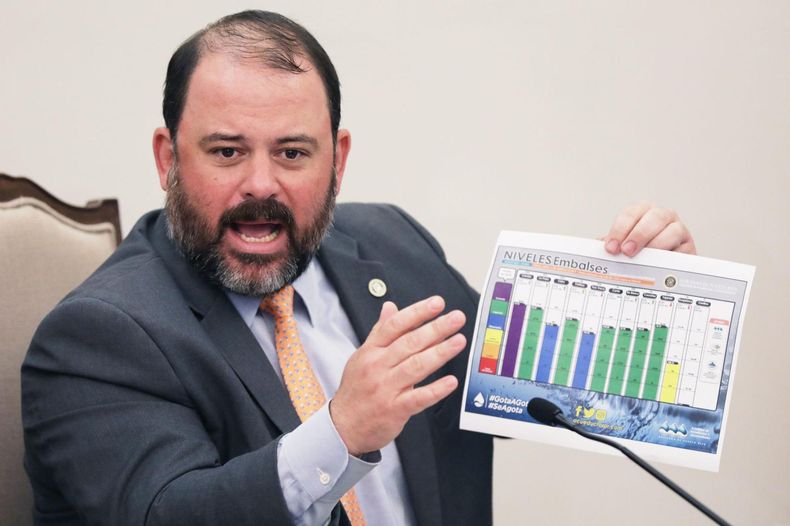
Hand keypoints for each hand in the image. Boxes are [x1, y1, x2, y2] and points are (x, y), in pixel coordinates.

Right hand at [329, 296, 466, 455]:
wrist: (343, 426)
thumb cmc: (356, 390)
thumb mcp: (362, 356)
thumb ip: (379, 331)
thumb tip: (390, 307)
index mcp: (371, 351)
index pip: (395, 326)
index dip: (417, 312)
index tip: (437, 303)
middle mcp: (378, 366)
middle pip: (409, 343)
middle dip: (435, 328)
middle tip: (456, 318)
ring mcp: (386, 388)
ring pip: (416, 366)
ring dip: (440, 352)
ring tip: (458, 341)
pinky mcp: (394, 409)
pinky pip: (418, 398)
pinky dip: (436, 390)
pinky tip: (451, 381)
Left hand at [603, 202, 695, 256]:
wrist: (665, 264)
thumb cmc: (641, 251)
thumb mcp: (624, 245)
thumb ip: (613, 245)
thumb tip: (595, 249)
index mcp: (642, 212)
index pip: (630, 214)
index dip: (619, 230)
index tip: (610, 247)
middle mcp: (662, 216)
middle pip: (653, 217)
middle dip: (638, 234)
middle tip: (626, 251)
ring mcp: (678, 229)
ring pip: (672, 230)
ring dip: (656, 243)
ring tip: (644, 256)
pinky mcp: (688, 245)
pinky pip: (683, 248)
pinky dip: (671, 255)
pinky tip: (660, 263)